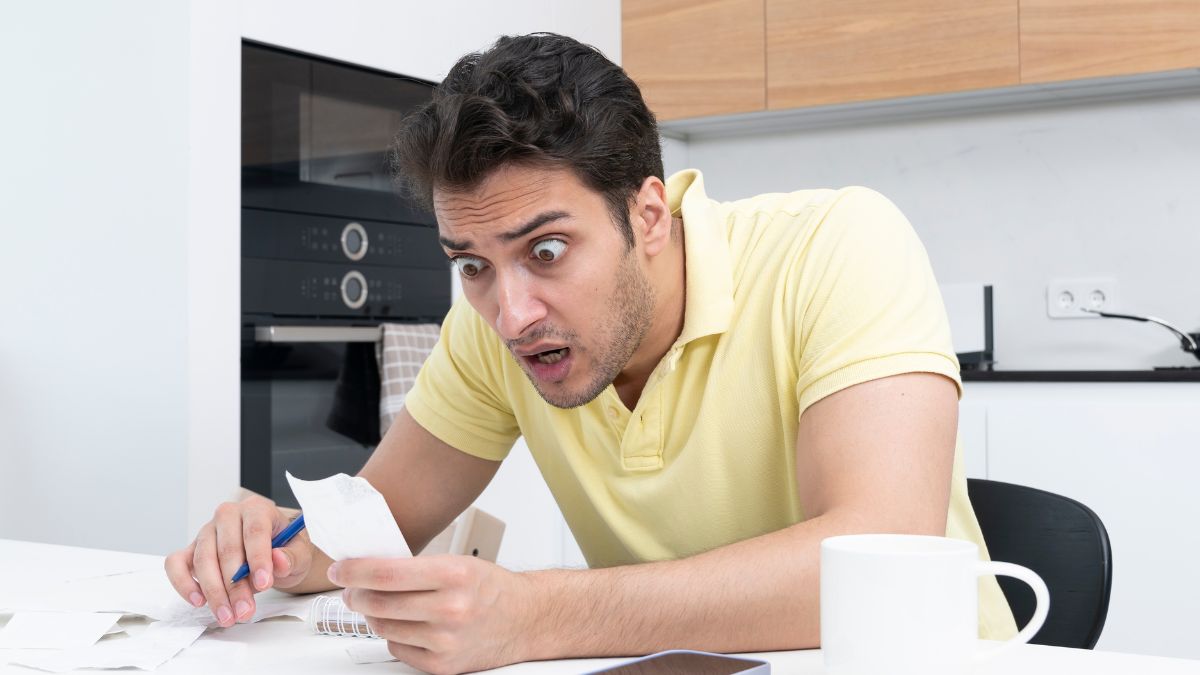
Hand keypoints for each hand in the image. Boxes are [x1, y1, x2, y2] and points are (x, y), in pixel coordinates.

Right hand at [164, 496, 312, 626]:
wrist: (274, 554)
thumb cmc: (285, 550)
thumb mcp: (300, 553)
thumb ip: (292, 557)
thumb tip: (278, 561)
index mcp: (257, 509)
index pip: (255, 531)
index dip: (258, 558)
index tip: (264, 583)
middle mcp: (228, 515)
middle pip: (227, 549)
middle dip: (235, 585)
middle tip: (244, 611)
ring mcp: (206, 532)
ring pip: (203, 559)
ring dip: (213, 592)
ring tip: (227, 615)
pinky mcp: (191, 550)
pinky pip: (176, 563)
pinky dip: (183, 582)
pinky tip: (198, 601)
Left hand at [334, 555, 536, 674]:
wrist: (525, 619)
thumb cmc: (491, 589)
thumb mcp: (458, 562)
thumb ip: (415, 566)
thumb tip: (367, 568)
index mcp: (453, 574)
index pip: (385, 573)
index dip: (354, 571)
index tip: (340, 568)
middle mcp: (450, 609)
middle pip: (378, 603)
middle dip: (355, 594)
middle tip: (350, 588)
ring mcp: (445, 640)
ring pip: (383, 627)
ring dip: (373, 615)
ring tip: (379, 605)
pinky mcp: (442, 665)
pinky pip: (397, 648)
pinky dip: (394, 635)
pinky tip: (406, 624)